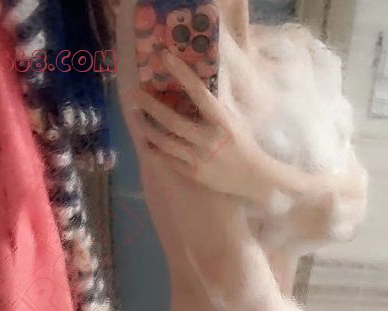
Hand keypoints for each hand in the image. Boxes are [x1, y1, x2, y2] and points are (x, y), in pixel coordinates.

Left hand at [132, 51, 273, 202]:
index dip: (181, 73)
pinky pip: (169, 160)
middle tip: (136, 94)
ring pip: (166, 142)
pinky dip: (156, 149)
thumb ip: (215, 104)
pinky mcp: (194, 173)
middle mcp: (208, 139)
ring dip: (148, 128)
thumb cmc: (243, 143)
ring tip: (136, 116)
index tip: (165, 57)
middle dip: (152, 107)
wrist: (252, 176)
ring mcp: (200, 159)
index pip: (199, 93)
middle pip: (173, 121)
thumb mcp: (234, 119)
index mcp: (222, 121)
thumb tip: (198, 81)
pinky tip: (146, 140)